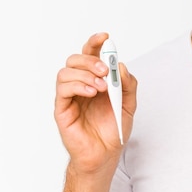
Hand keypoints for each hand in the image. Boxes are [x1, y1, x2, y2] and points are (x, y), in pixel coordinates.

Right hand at [54, 32, 136, 172]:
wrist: (105, 154)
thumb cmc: (114, 129)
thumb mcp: (129, 104)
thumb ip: (128, 84)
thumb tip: (120, 67)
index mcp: (96, 79)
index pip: (91, 54)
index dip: (95, 43)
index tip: (105, 37)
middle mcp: (80, 85)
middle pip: (75, 59)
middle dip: (91, 59)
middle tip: (105, 70)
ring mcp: (69, 96)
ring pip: (66, 72)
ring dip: (85, 74)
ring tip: (101, 88)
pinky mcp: (62, 109)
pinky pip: (63, 90)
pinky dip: (78, 86)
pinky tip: (91, 93)